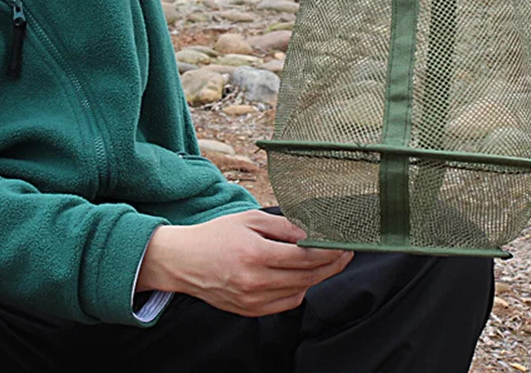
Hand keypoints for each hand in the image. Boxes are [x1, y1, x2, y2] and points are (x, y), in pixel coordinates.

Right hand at [136, 211, 352, 316]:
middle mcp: (255, 281)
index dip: (329, 250)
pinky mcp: (249, 311)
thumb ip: (282, 226)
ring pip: (299, 291)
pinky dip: (300, 290)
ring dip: (318, 277)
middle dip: (332, 264)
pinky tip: (304, 276)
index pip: (304, 256)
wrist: (183, 262)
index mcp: (256, 254)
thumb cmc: (216, 235)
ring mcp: (252, 300)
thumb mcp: (250, 219)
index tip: (344, 242)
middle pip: (307, 276)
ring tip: (330, 261)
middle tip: (348, 252)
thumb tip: (311, 230)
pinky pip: (286, 304)